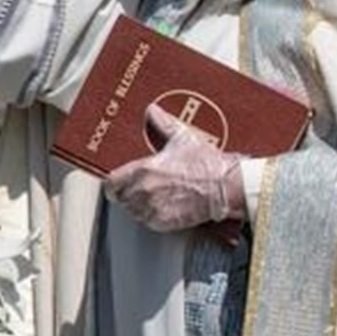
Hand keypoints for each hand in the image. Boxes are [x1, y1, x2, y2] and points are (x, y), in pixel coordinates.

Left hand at [104, 104, 244, 233]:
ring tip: (153, 197)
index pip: (111, 183)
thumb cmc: (207, 165)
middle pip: (120, 199)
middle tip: (139, 188)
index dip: (114, 183)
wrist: (225, 186)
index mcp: (144, 170)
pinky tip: (163, 207)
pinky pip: (147, 222)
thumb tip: (153, 111)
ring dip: (138, 206)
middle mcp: (144, 192)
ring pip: (132, 212)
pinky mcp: (164, 223)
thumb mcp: (183, 138)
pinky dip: (151, 217)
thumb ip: (163, 124)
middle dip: (126, 193)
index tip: (117, 181)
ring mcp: (153, 210)